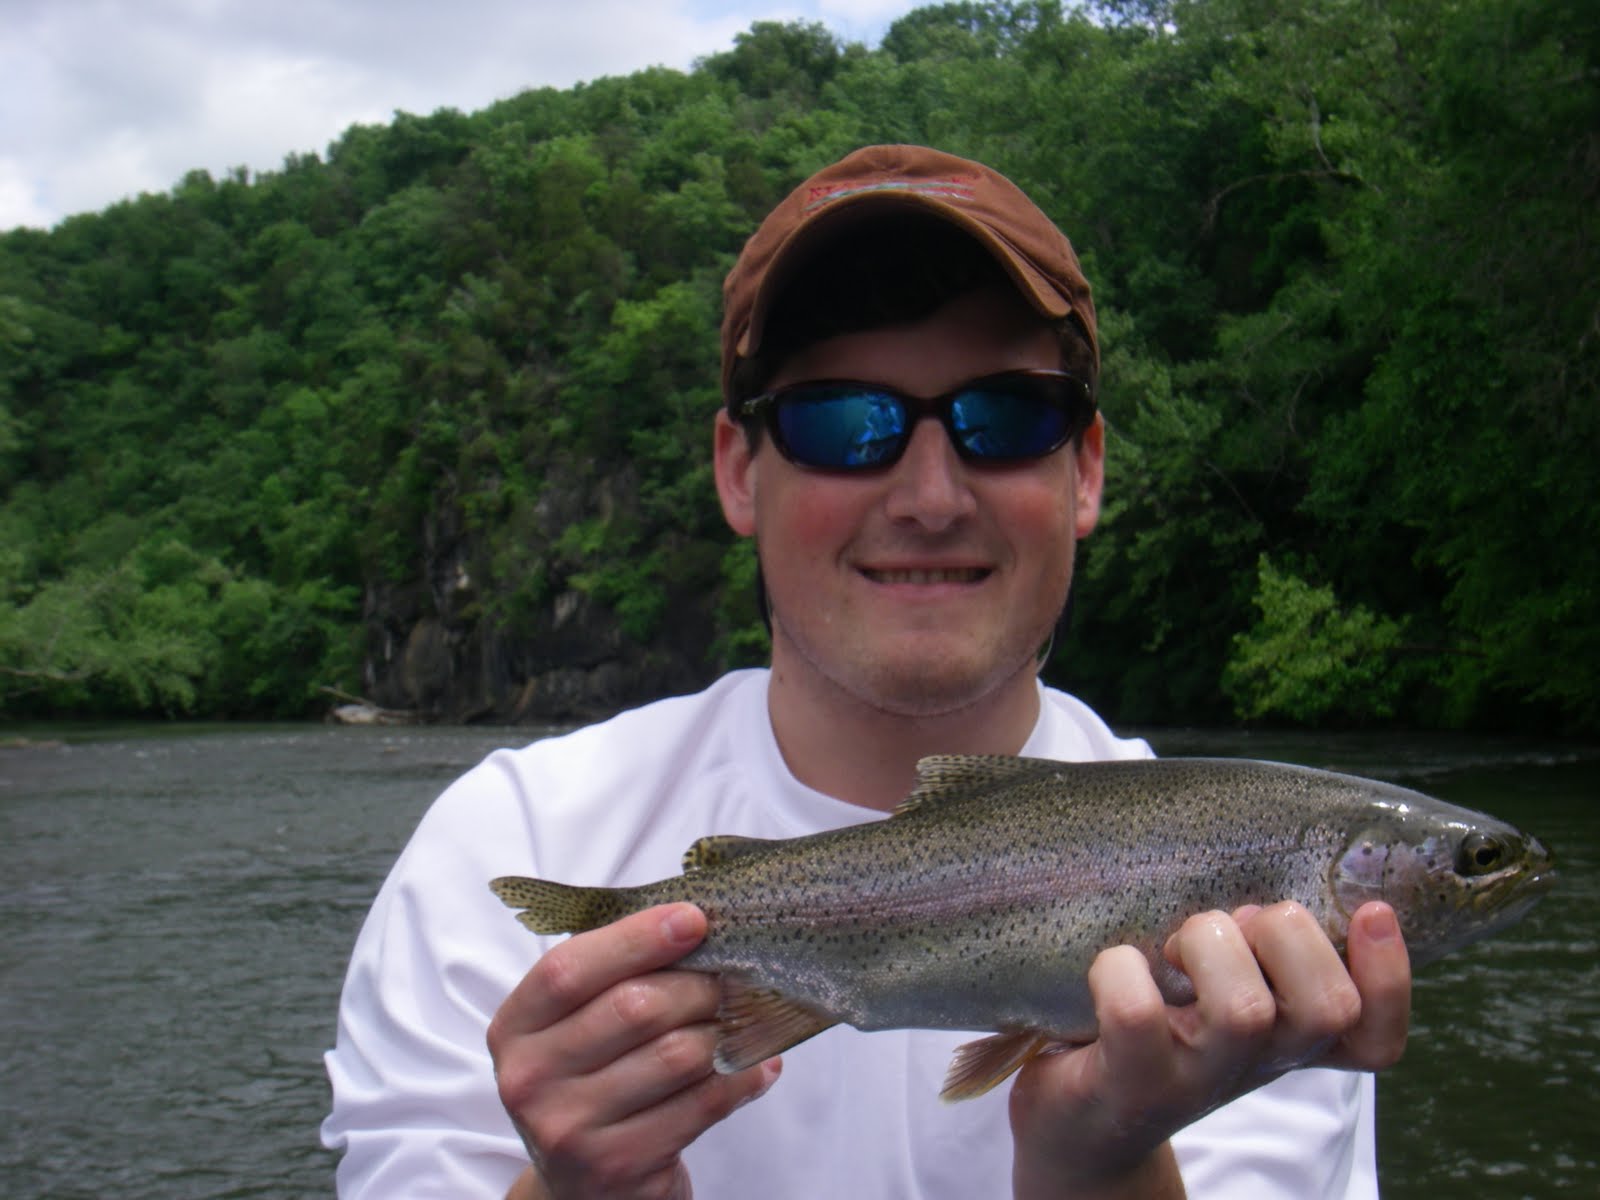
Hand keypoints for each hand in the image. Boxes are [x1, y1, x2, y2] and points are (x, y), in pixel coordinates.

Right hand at [486, 902, 781, 1199]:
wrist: (580, 1188)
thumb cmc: (590, 1082)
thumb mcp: (577, 1026)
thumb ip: (615, 976)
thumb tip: (698, 925)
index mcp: (516, 1028)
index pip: (570, 969)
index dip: (636, 938)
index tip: (693, 918)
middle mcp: (531, 1080)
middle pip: (634, 1008)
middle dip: (698, 984)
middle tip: (734, 975)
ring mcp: (571, 1130)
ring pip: (677, 1055)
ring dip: (726, 1029)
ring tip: (748, 1015)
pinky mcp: (619, 1167)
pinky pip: (701, 1105)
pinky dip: (740, 1077)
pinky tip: (757, 1065)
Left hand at [1008, 900, 1409, 1198]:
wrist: (1081, 1118)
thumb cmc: (1152, 1027)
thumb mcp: (1215, 986)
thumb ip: (1254, 946)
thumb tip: (1261, 893)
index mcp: (1288, 1041)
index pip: (1376, 1034)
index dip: (1390, 978)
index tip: (1372, 913)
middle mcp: (1256, 1064)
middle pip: (1328, 1006)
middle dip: (1286, 933)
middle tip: (1235, 925)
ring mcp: (1196, 1079)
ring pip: (1244, 1010)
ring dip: (1209, 943)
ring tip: (1175, 947)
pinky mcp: (1129, 1081)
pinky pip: (1136, 1011)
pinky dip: (1120, 969)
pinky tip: (1115, 966)